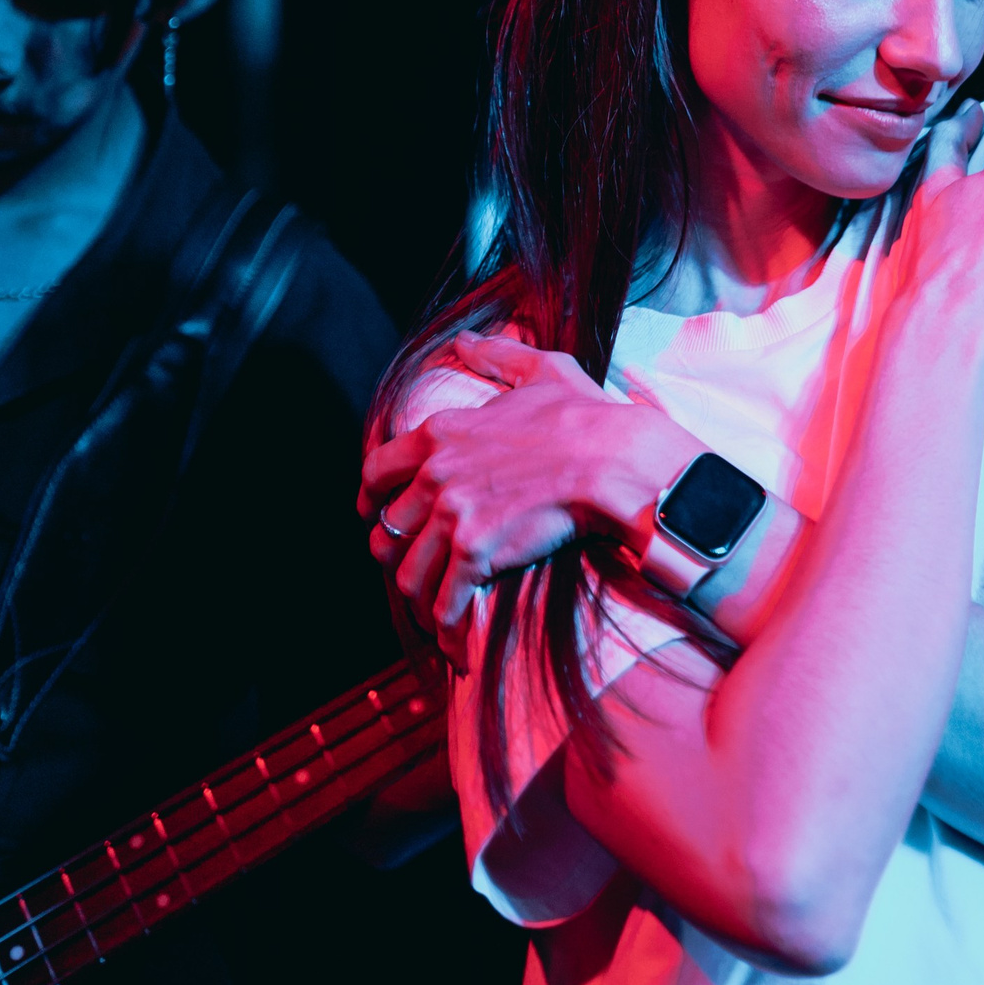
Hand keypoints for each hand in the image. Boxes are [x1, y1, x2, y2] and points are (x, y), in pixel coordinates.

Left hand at [357, 335, 697, 663]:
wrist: (614, 460)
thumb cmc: (584, 415)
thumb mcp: (540, 370)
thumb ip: (497, 357)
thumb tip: (466, 341)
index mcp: (441, 432)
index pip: (376, 471)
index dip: (369, 500)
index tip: (376, 515)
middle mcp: (436, 474)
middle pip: (387, 530)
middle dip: (396, 556)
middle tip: (413, 569)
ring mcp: (453, 515)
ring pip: (408, 573)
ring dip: (419, 599)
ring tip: (434, 613)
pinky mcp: (476, 552)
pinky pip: (444, 601)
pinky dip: (446, 628)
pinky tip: (455, 643)